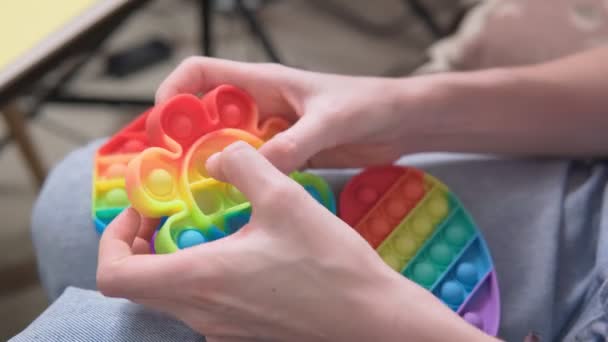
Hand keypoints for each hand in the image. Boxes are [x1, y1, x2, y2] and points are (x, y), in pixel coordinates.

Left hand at [97, 142, 490, 341]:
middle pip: (139, 285)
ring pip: (172, 295)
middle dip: (144, 243)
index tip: (143, 212)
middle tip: (172, 213)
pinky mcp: (243, 334)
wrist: (373, 321)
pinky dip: (203, 277)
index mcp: (200, 280)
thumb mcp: (285, 197)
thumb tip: (218, 157)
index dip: (113, 238)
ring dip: (175, 258)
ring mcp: (222, 330)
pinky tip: (242, 254)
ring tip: (211, 227)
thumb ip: (242, 165)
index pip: (113, 275)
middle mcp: (202, 314)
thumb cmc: (332, 265)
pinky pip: (204, 306)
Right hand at [156, 57, 434, 171]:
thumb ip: (296, 142)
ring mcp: (272, 132)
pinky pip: (252, 168)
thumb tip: (256, 167)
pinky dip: (239, 182)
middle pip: (205, 116)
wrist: (400, 122)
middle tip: (174, 175)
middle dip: (186, 140)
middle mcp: (260, 106)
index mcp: (263, 82)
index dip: (173, 92)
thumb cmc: (369, 105)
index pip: (200, 73)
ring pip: (226, 145)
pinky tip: (235, 204)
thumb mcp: (331, 121)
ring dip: (210, 165)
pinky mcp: (286, 154)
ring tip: (198, 195)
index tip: (164, 126)